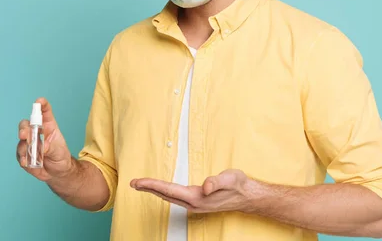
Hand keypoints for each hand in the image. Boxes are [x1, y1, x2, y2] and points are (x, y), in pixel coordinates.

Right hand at [16, 97, 72, 181]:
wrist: (57, 172)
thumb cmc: (60, 155)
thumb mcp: (59, 150)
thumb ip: (51, 147)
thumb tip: (42, 147)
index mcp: (48, 126)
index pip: (44, 112)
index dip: (41, 105)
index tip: (39, 101)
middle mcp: (36, 132)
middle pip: (26, 124)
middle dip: (23, 128)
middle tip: (24, 135)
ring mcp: (28, 143)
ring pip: (21, 140)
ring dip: (24, 146)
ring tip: (29, 155)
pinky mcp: (23, 155)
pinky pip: (20, 154)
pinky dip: (23, 157)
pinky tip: (26, 162)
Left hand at [131, 169, 251, 212]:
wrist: (248, 196)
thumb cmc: (239, 185)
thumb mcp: (230, 178)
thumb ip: (217, 182)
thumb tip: (205, 186)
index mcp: (197, 197)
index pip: (169, 190)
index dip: (152, 185)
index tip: (138, 182)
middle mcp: (193, 203)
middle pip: (165, 195)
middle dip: (148, 189)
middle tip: (132, 183)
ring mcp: (195, 204)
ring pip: (169, 197)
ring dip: (154, 191)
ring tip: (141, 185)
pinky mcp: (198, 202)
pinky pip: (175, 197)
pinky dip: (164, 192)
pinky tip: (161, 190)